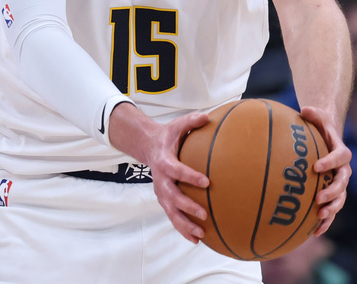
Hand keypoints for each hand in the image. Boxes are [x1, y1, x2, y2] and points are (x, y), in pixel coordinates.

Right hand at [143, 111, 212, 243]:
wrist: (148, 146)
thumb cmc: (168, 136)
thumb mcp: (177, 125)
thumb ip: (191, 121)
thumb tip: (207, 117)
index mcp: (164, 161)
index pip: (177, 170)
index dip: (190, 176)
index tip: (206, 182)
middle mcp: (160, 179)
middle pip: (172, 196)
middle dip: (187, 207)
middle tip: (204, 213)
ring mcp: (161, 191)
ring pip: (171, 212)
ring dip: (184, 224)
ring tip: (200, 234)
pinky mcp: (164, 199)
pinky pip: (172, 216)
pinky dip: (182, 229)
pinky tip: (197, 240)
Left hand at [300, 106, 350, 235]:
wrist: (326, 139)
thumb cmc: (320, 127)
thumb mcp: (318, 116)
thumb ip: (314, 113)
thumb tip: (305, 109)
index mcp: (341, 152)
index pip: (341, 157)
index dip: (330, 162)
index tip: (316, 167)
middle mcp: (344, 170)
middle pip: (343, 183)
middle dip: (332, 191)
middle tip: (318, 198)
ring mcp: (339, 184)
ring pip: (340, 199)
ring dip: (332, 209)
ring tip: (319, 216)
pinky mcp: (332, 195)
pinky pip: (332, 210)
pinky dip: (325, 222)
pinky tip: (314, 232)